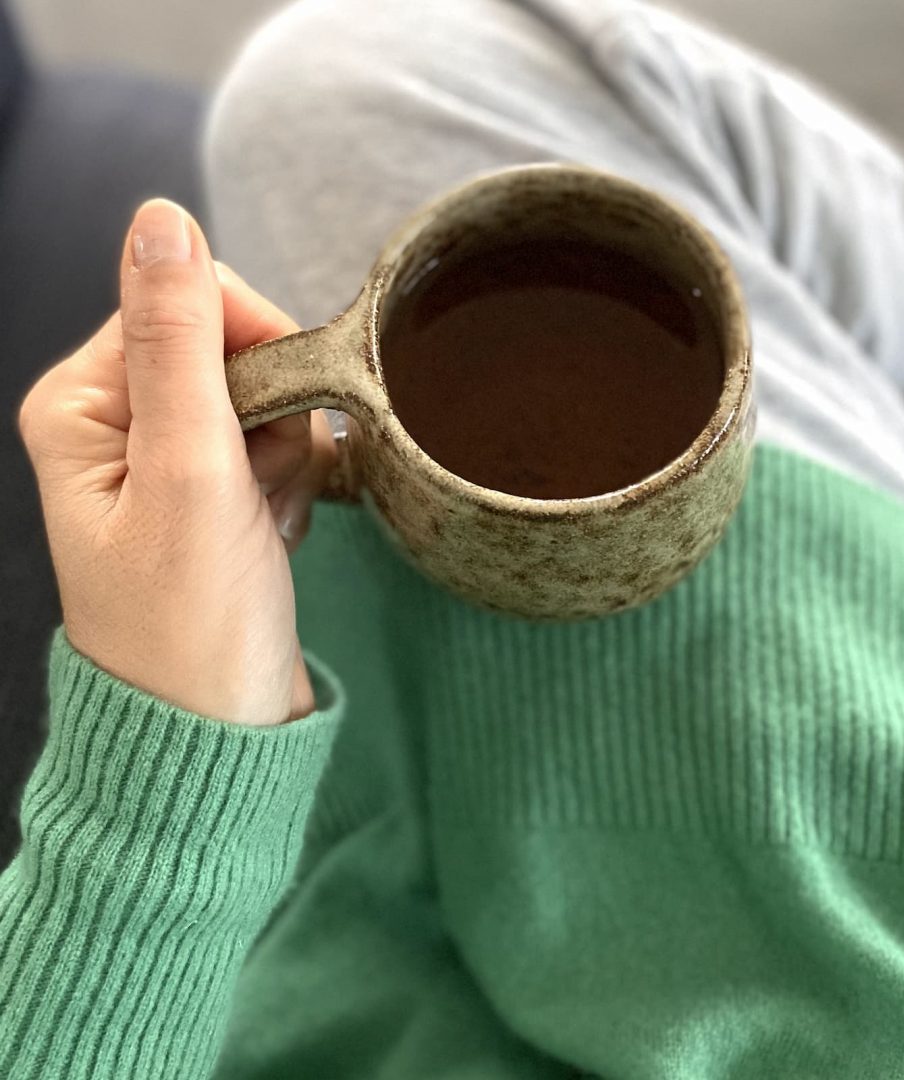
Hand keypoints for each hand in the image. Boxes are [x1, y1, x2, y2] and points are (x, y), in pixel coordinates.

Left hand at [18, 199, 335, 725]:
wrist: (221, 731)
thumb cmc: (193, 624)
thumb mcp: (189, 473)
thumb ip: (179, 343)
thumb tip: (163, 219)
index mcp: (84, 404)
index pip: (189, 303)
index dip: (255, 348)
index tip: (272, 424)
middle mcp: (119, 423)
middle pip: (234, 350)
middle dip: (273, 415)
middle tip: (258, 491)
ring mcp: (169, 461)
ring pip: (267, 400)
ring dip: (288, 458)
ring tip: (263, 523)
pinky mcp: (213, 494)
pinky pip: (277, 446)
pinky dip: (294, 485)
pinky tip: (274, 534)